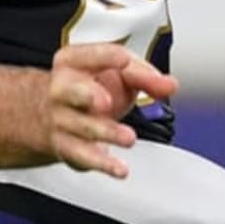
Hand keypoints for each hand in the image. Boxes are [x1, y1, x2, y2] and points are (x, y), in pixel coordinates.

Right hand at [43, 43, 178, 178]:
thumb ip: (146, 77)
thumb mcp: (120, 73)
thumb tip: (169, 85)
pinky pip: (83, 156)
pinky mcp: (67, 146)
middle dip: (86, 94)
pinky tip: (119, 168)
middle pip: (70, 91)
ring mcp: (62, 119)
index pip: (88, 55)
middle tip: (104, 101)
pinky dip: (103, 164)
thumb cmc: (93, 87)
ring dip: (107, 132)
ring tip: (128, 138)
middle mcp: (62, 90)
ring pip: (82, 126)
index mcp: (74, 62)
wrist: (54, 115)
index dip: (107, 57)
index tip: (124, 60)